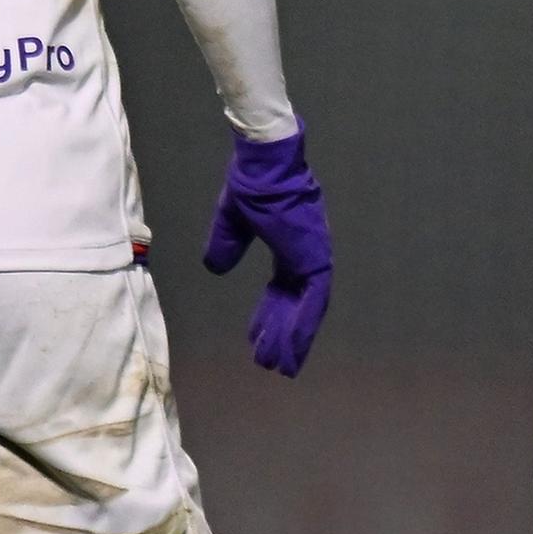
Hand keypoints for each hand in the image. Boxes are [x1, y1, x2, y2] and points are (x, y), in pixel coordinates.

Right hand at [204, 121, 333, 378]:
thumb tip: (215, 268)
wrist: (262, 166)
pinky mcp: (316, 261)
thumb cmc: (250, 185)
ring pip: (306, 309)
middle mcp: (306, 254)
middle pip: (294, 304)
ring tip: (281, 367)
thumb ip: (226, 245)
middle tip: (270, 363)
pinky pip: (312, 302)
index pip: (282, 289)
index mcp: (290, 244)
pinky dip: (301, 326)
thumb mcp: (232, 222)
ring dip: (292, 338)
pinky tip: (291, 348)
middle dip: (280, 334)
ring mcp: (314, 257)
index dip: (269, 314)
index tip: (256, 337)